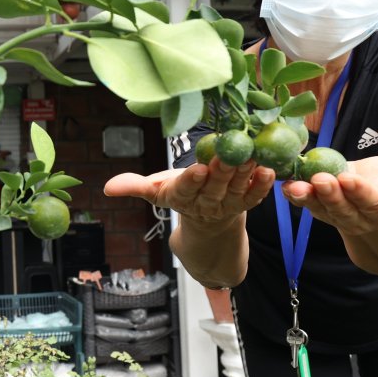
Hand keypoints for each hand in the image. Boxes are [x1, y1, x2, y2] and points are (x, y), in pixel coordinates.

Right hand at [105, 159, 275, 227]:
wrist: (208, 224)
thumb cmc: (181, 194)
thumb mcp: (156, 190)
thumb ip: (134, 186)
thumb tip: (106, 187)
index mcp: (180, 197)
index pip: (185, 189)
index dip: (191, 181)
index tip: (197, 169)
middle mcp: (205, 202)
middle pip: (214, 186)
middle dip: (222, 170)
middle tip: (230, 152)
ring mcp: (227, 204)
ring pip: (237, 189)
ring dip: (246, 173)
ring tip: (253, 154)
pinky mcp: (246, 203)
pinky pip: (255, 196)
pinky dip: (263, 185)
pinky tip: (271, 170)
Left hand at [280, 156, 377, 235]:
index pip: (374, 205)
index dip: (362, 194)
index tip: (351, 179)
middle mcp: (361, 219)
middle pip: (344, 209)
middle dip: (332, 195)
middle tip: (320, 179)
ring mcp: (340, 216)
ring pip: (322, 210)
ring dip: (307, 198)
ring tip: (293, 186)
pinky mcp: (324, 209)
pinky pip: (308, 204)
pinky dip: (295, 196)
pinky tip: (283, 184)